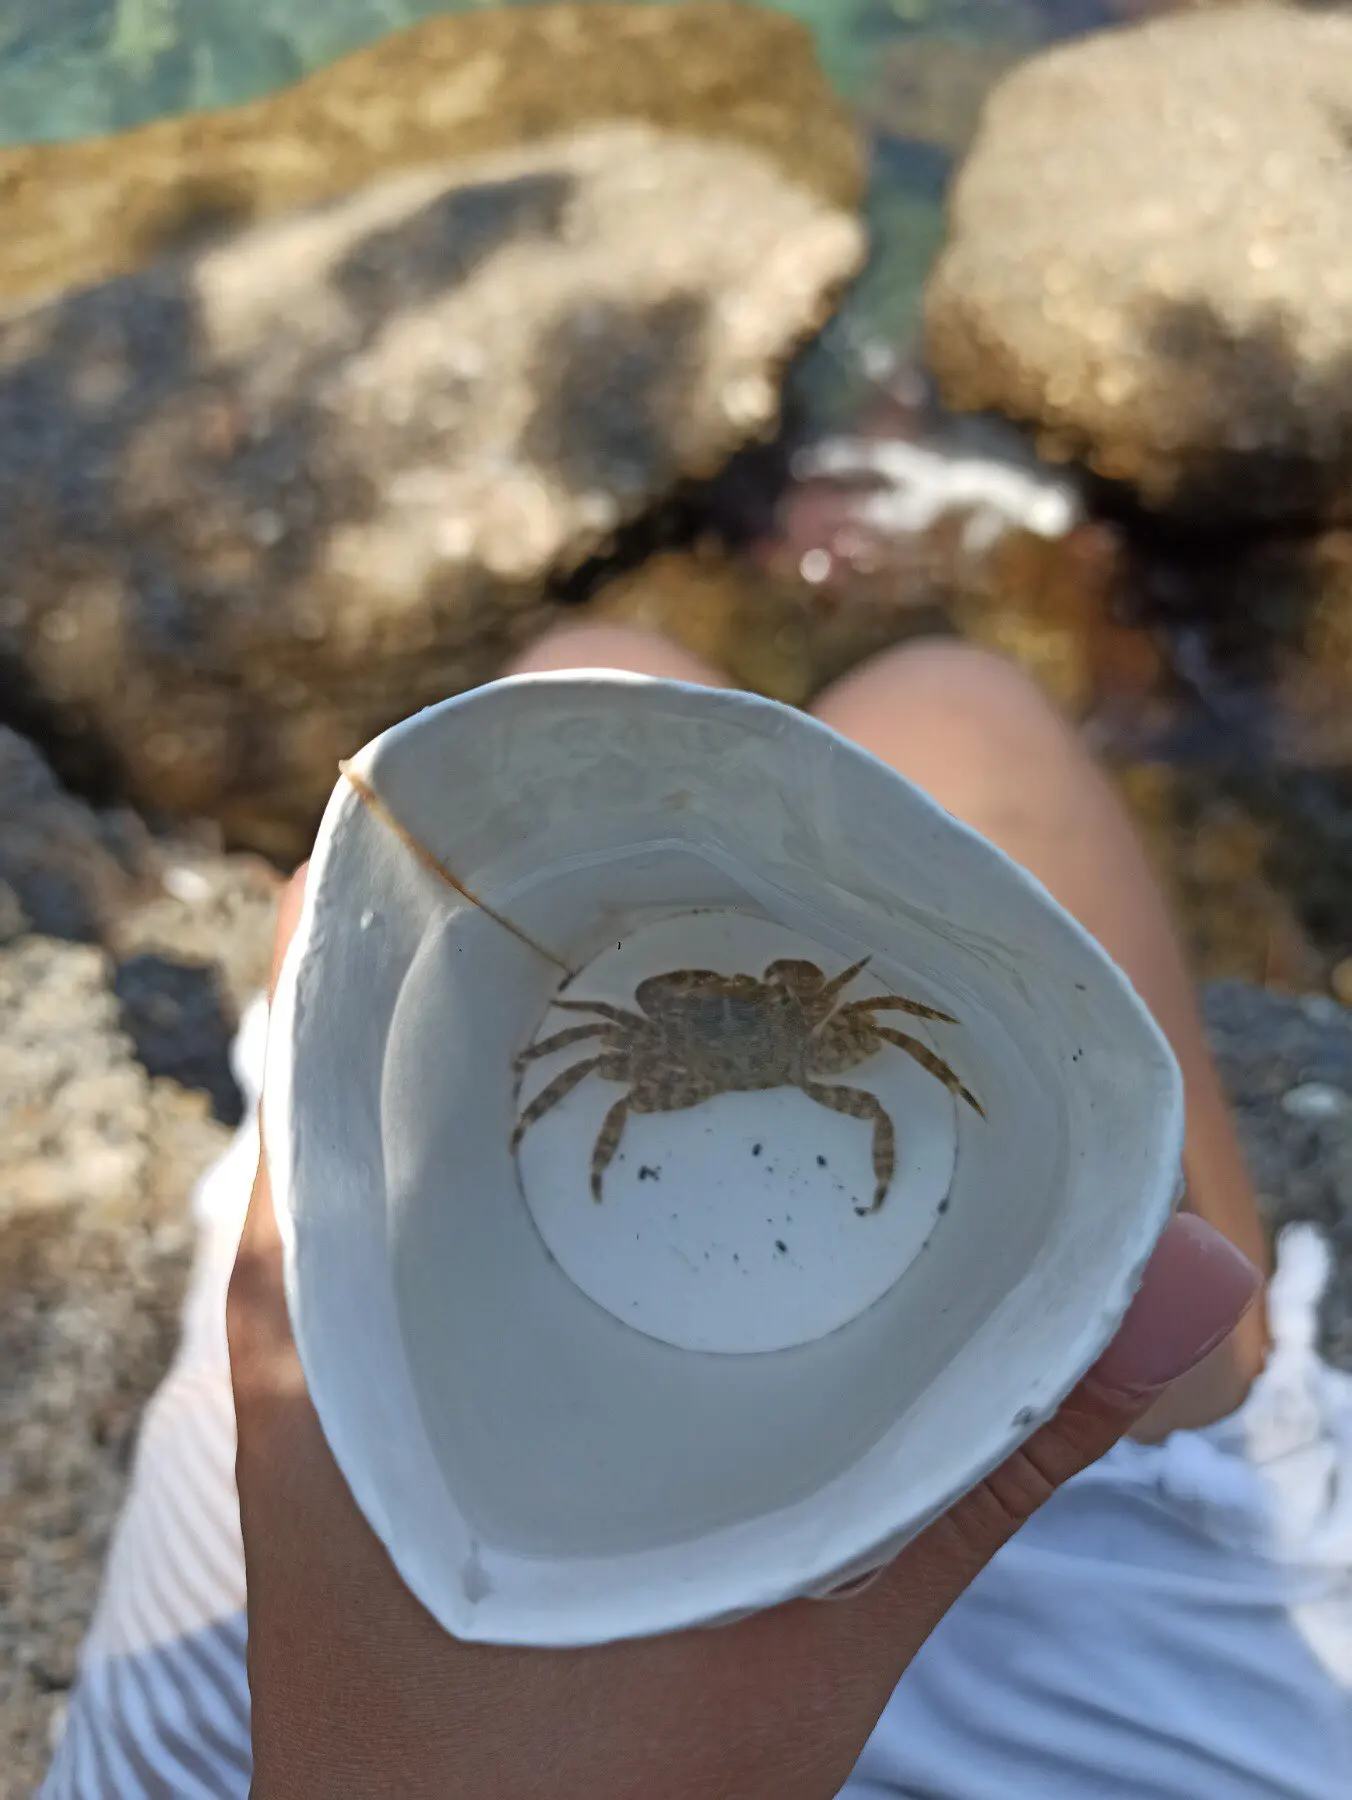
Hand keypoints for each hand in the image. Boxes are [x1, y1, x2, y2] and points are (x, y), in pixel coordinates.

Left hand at [229, 870, 1260, 1799]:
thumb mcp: (799, 1608)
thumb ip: (991, 1435)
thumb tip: (1204, 1275)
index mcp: (348, 1284)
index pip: (341, 963)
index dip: (450, 844)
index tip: (586, 782)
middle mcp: (328, 1274)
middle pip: (404, 1009)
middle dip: (549, 923)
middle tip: (711, 858)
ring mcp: (357, 1328)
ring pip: (444, 1101)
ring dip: (569, 1022)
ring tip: (712, 954)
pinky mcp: (409, 1385)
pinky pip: (471, 1198)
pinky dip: (575, 1134)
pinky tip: (687, 1138)